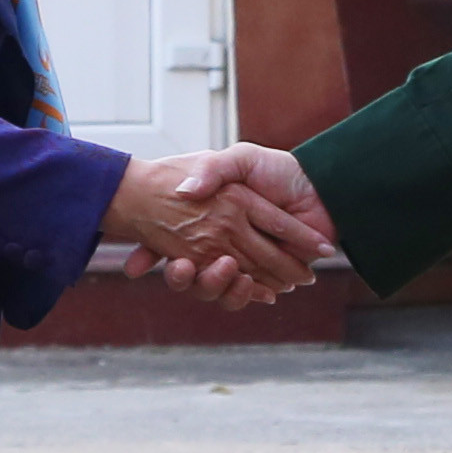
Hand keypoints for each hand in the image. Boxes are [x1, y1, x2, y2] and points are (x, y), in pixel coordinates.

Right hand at [106, 145, 332, 302]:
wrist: (320, 187)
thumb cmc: (279, 170)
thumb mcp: (241, 159)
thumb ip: (213, 170)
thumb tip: (186, 191)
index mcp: (209, 220)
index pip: (169, 242)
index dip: (148, 254)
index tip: (131, 267)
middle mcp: (220, 244)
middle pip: (187, 272)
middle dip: (179, 276)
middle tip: (179, 266)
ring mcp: (242, 261)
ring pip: (212, 287)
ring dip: (213, 285)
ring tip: (225, 270)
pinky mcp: (265, 275)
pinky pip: (244, 293)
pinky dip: (244, 293)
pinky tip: (246, 285)